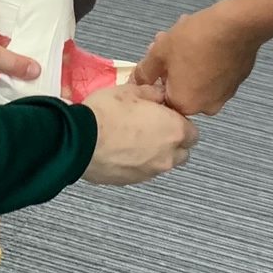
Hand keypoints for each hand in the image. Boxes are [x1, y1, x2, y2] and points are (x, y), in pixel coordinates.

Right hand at [82, 82, 198, 185]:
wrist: (79, 140)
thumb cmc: (107, 113)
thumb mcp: (132, 90)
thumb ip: (153, 93)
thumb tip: (160, 95)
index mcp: (174, 131)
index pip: (193, 132)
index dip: (179, 122)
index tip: (166, 115)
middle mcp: (168, 156)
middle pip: (181, 152)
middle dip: (172, 141)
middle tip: (152, 127)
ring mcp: (150, 172)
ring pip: (162, 163)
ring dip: (155, 153)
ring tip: (132, 139)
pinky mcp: (131, 182)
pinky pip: (142, 171)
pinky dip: (137, 163)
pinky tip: (120, 150)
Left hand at [134, 3, 261, 116]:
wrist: (237, 25)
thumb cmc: (194, 41)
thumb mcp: (161, 52)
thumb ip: (145, 71)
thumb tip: (135, 82)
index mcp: (185, 105)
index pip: (163, 97)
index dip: (157, 75)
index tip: (156, 56)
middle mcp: (206, 107)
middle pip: (180, 86)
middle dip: (171, 64)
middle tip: (167, 40)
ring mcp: (225, 95)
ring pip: (197, 78)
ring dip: (187, 60)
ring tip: (185, 33)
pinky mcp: (237, 81)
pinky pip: (214, 74)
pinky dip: (206, 60)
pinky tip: (204, 39)